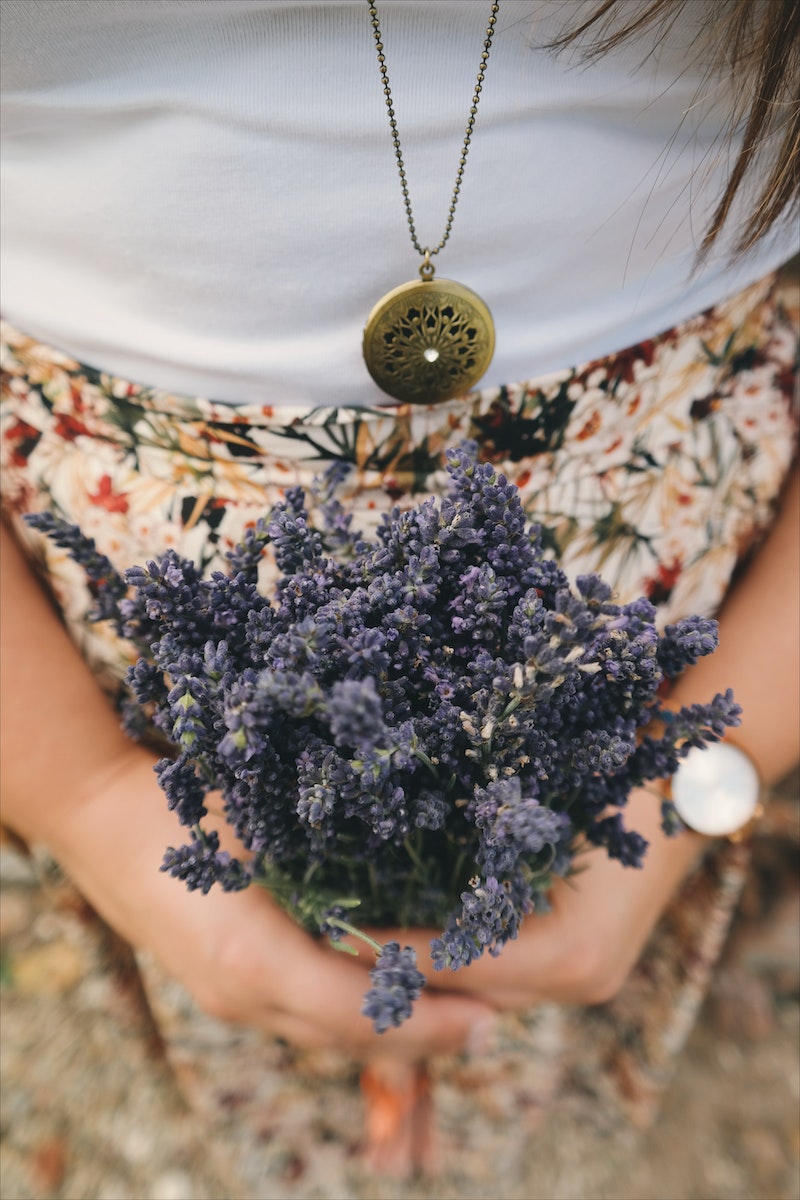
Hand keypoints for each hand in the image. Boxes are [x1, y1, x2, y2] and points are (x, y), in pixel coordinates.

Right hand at [50, 743, 494, 1056]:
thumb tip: (425, 839)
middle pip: (350, 1037)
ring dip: (389, 1033)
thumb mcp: (263, 813)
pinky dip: (350, 1020)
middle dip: (423, 1035)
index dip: (430, 1018)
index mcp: (255, 956)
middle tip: (490, 1021)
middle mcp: (241, 996)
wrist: (98, 821)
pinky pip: (299, 1020)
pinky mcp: (220, 992)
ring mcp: (226, 1001)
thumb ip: (333, 843)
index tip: (490, 1012)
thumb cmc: (182, 804)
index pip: (362, 1010)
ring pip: (325, 1035)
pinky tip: (388, 997)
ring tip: (452, 1014)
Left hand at [352, 784, 704, 1009]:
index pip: (455, 965)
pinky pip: (506, 976)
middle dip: (401, 971)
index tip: (334, 933)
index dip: (391, 951)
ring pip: (483, 991)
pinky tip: (416, 933)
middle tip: (335, 941)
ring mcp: (586, 983)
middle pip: (466, 994)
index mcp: (568, 953)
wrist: (682, 790)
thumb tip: (391, 861)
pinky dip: (463, 959)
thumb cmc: (608, 784)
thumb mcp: (538, 811)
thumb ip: (477, 852)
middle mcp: (579, 983)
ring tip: (361, 940)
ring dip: (429, 969)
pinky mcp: (585, 970)